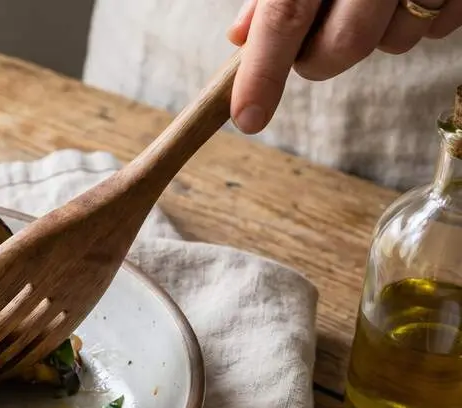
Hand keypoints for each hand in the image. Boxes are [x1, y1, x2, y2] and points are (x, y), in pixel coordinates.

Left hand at [225, 0, 461, 133]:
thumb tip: (243, 36)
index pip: (285, 16)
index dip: (263, 73)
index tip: (247, 116)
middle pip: (344, 45)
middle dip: (319, 60)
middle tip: (308, 46)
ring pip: (397, 41)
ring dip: (378, 35)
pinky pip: (440, 27)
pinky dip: (421, 18)